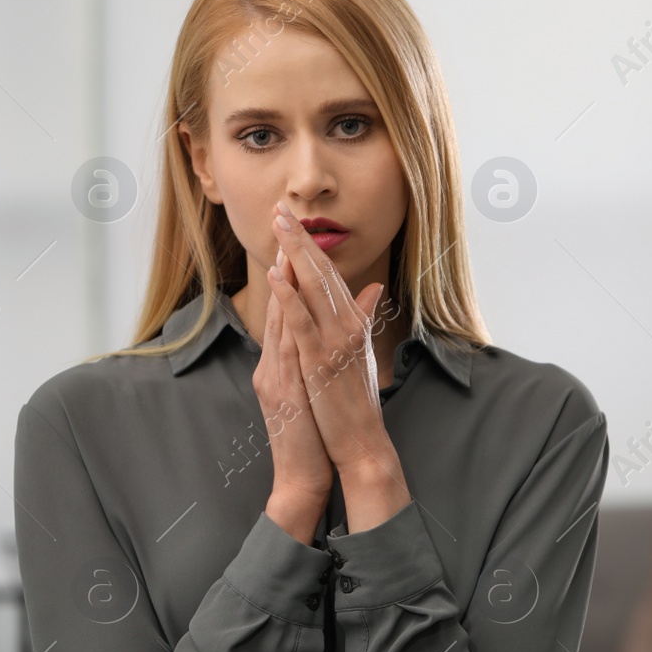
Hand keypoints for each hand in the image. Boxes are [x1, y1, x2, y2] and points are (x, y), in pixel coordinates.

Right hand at [256, 255, 333, 542]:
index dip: (292, 275)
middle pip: (277, 309)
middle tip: (285, 226)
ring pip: (277, 324)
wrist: (303, 476)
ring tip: (285, 249)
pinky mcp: (282, 393)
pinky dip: (284, 323)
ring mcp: (274, 378)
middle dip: (281, 267)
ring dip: (280, 286)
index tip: (299, 239)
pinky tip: (287, 300)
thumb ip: (322, 358)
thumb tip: (338, 334)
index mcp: (282, 363)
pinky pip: (282, 352)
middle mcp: (273, 366)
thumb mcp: (318, 390)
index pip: (287, 312)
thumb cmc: (315, 433)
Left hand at [268, 201, 392, 474]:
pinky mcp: (319, 361)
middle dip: (301, 240)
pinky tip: (277, 273)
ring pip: (314, 289)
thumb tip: (373, 287)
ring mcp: (335, 343)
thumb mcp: (362, 354)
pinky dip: (289, 295)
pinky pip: (302, 322)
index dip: (313, 248)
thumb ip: (364, 318)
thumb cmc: (357, 404)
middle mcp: (347, 328)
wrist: (363, 443)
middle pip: (322, 274)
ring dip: (294, 254)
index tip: (296, 223)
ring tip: (278, 225)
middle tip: (282, 209)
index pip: (331, 278)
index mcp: (353, 326)